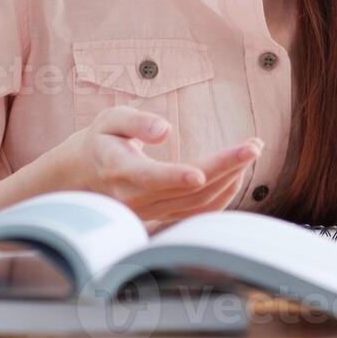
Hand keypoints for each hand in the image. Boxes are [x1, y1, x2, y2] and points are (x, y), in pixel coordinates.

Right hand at [56, 106, 262, 225]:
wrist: (82, 177)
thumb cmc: (101, 140)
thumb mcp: (109, 120)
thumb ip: (136, 122)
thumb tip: (164, 130)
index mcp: (119, 171)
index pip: (150, 178)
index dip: (175, 177)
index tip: (200, 172)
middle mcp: (135, 199)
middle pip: (186, 189)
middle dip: (224, 167)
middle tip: (254, 145)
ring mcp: (150, 213)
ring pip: (196, 203)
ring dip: (229, 179)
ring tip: (251, 151)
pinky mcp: (162, 217)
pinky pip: (196, 213)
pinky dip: (222, 196)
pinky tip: (238, 174)